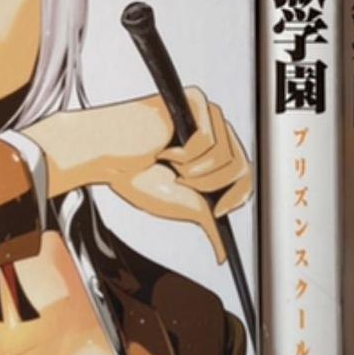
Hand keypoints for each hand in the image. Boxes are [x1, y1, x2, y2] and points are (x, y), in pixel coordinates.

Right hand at [23, 87, 252, 262]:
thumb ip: (207, 222)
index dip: (236, 196)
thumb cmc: (137, 175)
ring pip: (224, 155)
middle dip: (207, 185)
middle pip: (240, 166)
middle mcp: (216, 130)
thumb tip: (223, 254)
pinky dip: (181, 153)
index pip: (245, 174)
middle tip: (179, 181)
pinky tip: (163, 147)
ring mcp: (207, 114)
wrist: (107, 157)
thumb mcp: (181, 204)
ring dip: (191, 170)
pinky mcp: (195, 100)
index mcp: (215, 153)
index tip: (218, 211)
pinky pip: (207, 139)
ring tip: (167, 163)